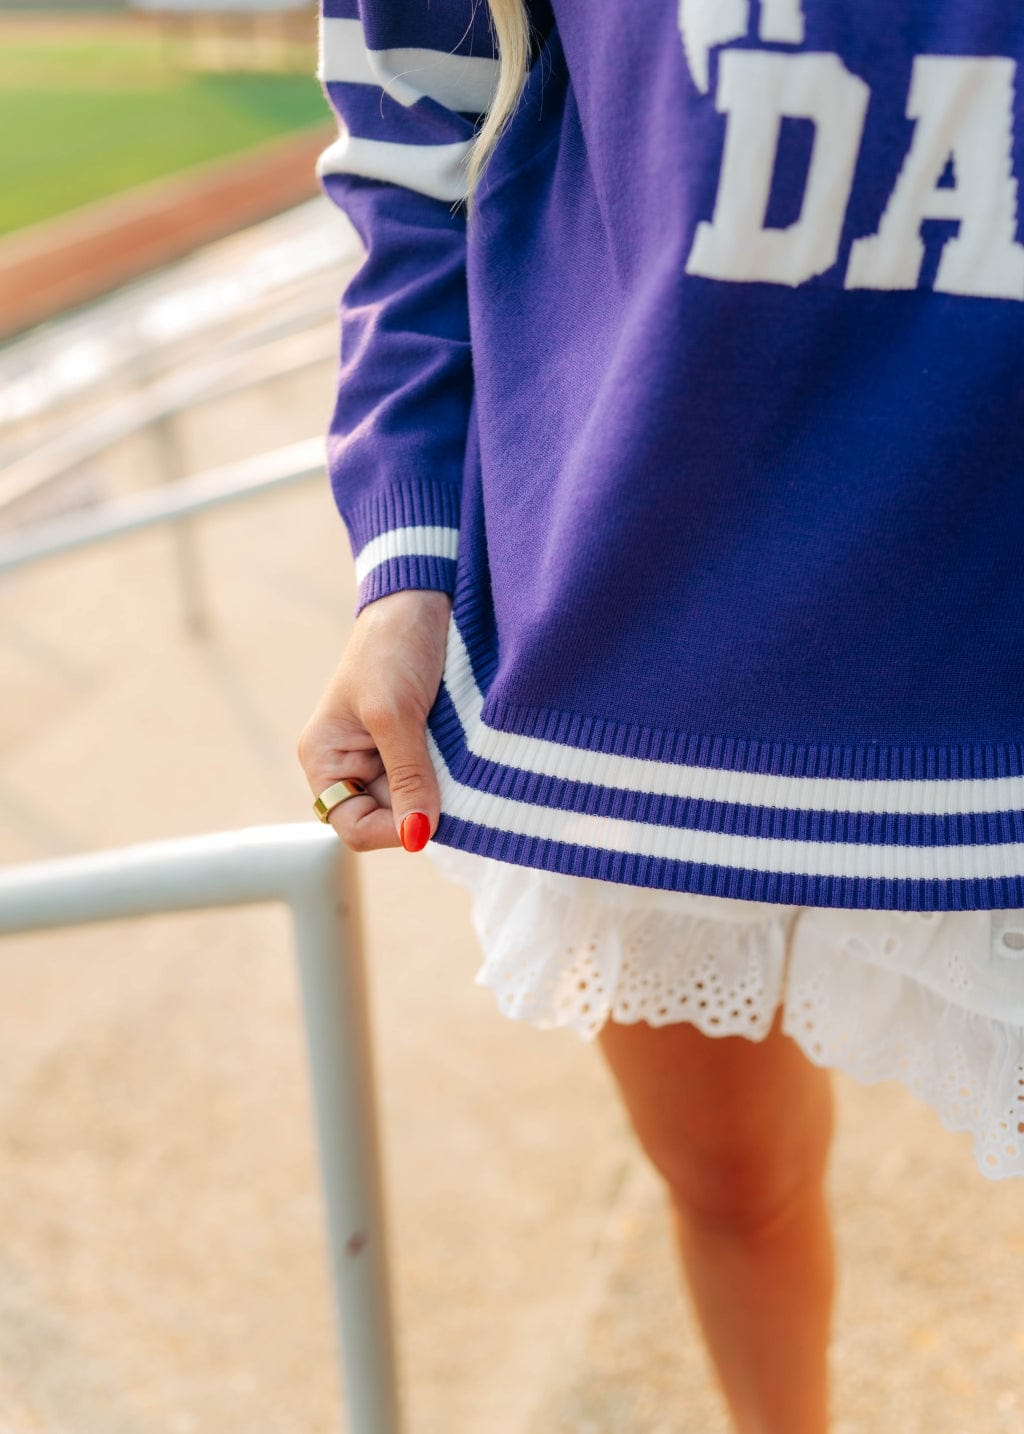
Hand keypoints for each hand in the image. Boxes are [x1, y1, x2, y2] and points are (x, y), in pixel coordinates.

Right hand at [297, 589, 451, 851]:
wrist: (421, 599)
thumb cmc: (391, 648)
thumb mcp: (395, 715)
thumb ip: (406, 778)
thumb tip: (417, 837)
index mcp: (325, 760)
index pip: (354, 828)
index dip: (393, 829)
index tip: (431, 809)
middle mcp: (352, 766)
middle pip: (390, 819)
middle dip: (421, 805)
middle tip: (450, 774)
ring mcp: (387, 757)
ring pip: (418, 801)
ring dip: (441, 789)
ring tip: (456, 757)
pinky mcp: (418, 745)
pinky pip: (435, 779)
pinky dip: (452, 775)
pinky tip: (463, 753)